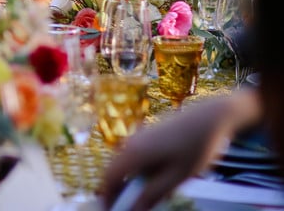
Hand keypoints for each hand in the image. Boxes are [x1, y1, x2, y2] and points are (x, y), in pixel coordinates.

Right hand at [101, 90, 260, 210]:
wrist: (211, 117)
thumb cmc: (196, 147)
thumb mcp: (177, 177)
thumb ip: (153, 194)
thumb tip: (135, 210)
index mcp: (133, 153)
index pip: (109, 177)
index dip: (107, 196)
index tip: (111, 210)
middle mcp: (131, 142)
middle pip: (116, 170)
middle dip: (122, 190)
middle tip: (134, 207)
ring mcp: (139, 137)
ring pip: (129, 164)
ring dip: (134, 182)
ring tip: (155, 195)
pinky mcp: (149, 135)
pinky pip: (138, 157)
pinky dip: (142, 171)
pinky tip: (163, 179)